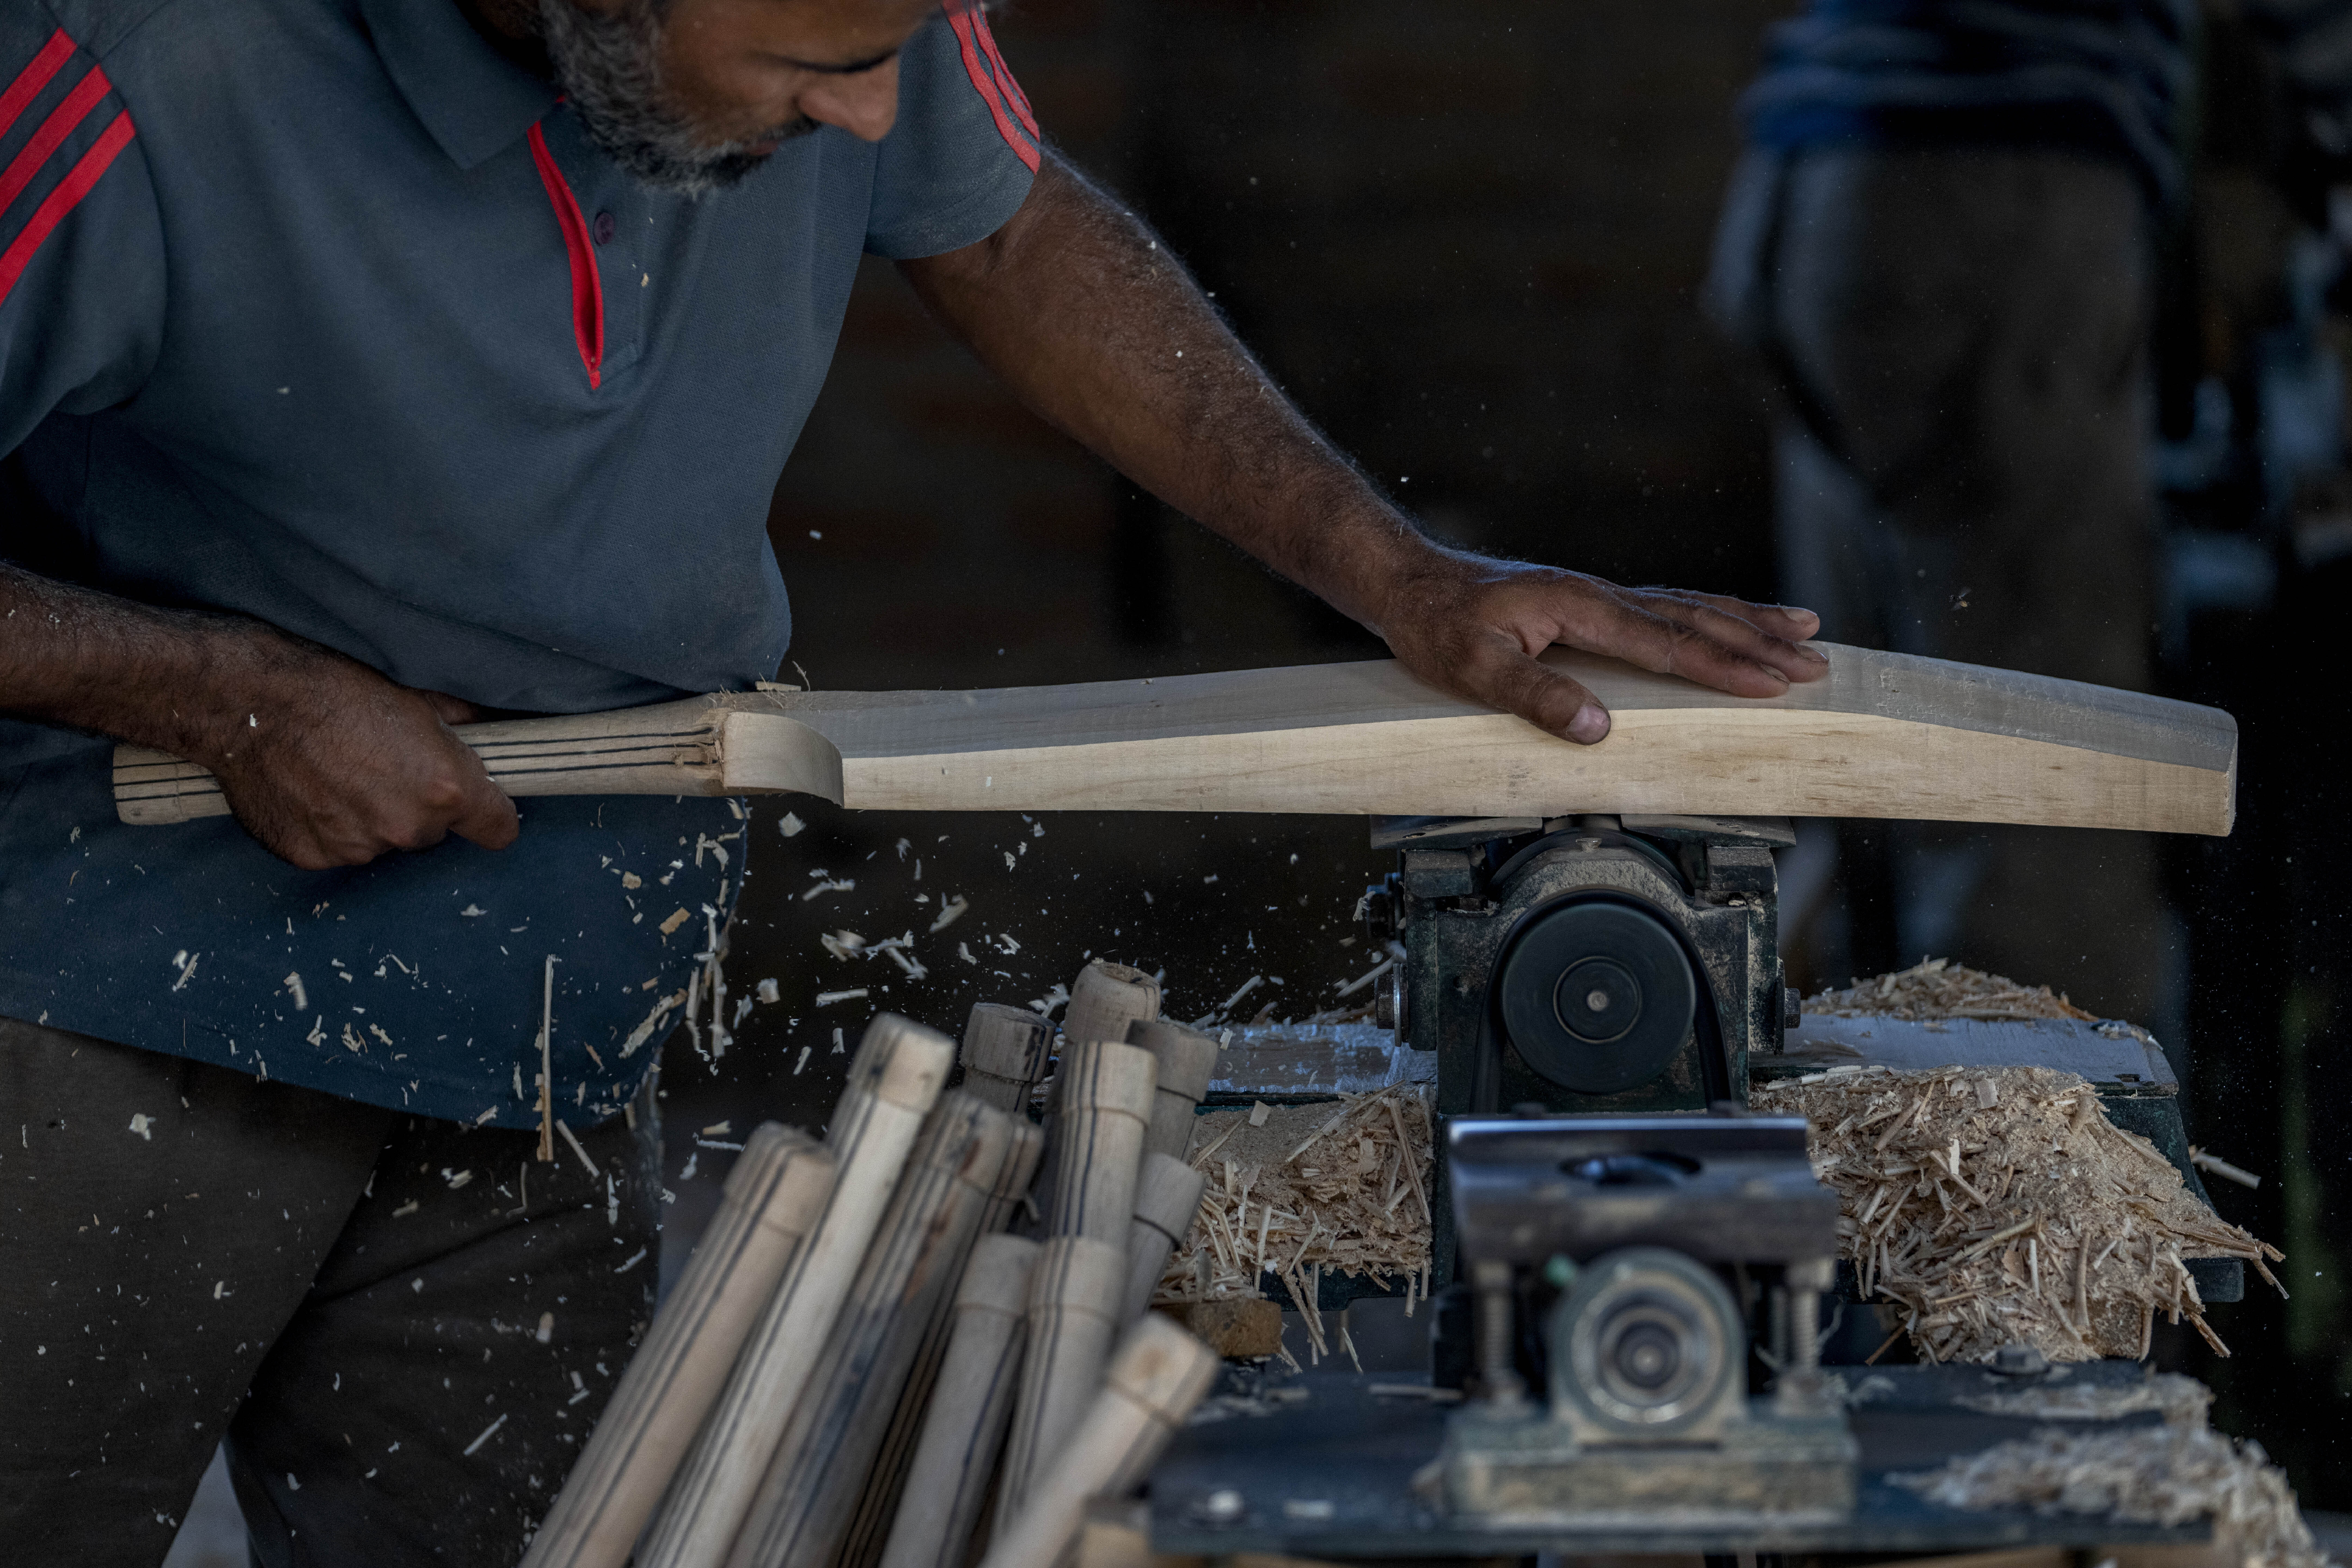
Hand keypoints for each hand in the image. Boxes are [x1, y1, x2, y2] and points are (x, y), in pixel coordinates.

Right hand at [195, 631, 519, 869]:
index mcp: (446, 789)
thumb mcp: (417, 695)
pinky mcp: (313, 857)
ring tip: (340, 773)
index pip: (499, 830)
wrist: (248, 701)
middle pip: (434, 832)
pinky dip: (331, 827)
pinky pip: (339, 848)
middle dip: (419, 807)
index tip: (478, 805)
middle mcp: (406, 827)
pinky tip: (311, 790)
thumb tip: (497, 729)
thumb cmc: (334, 688)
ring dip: (373, 818)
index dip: (490, 814)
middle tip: (384, 768)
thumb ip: (464, 725)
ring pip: (385, 841)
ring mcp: (357, 847)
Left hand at [1370, 548, 1828, 743]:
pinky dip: (1710, 615)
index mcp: (1579, 608)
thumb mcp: (1472, 668)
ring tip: (1805, 630)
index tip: (1773, 683)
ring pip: (1690, 607)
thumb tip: (1600, 728)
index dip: (1723, 667)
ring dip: (1748, 621)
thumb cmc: (1437, 627)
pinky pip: (1668, 608)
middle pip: (1695, 619)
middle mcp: (1599, 595)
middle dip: (1759, 643)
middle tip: (1817, 663)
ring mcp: (1600, 596)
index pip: (1667, 645)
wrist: (1410, 583)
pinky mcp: (1594, 603)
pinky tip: (1732, 622)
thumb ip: (1536, 695)